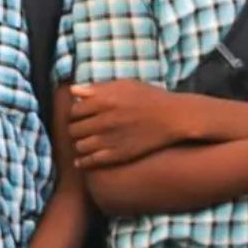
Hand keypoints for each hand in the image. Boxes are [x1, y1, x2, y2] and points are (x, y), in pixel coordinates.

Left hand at [68, 80, 195, 168]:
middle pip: (74, 129)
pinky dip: (83, 162)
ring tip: (85, 143)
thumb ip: (96, 88)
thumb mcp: (124, 85)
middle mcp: (104, 120)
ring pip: (79, 146)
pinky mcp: (119, 154)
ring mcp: (110, 139)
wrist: (174, 117)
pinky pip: (91, 161)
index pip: (74, 111)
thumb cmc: (150, 98)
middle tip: (81, 130)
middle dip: (75, 129)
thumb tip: (73, 91)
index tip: (81, 116)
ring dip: (79, 144)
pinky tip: (81, 161)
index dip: (76, 114)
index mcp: (103, 101)